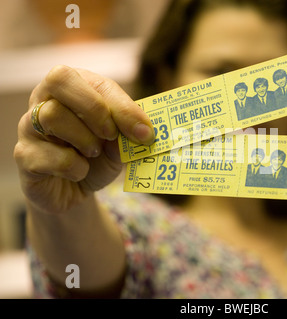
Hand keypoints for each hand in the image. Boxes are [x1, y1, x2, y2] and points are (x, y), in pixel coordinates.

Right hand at [14, 65, 154, 213]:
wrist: (76, 189)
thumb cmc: (98, 156)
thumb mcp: (120, 144)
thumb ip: (128, 134)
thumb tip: (142, 131)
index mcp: (74, 87)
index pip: (94, 82)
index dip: (122, 106)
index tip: (144, 132)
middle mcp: (45, 99)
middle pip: (60, 79)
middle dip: (94, 108)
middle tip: (111, 134)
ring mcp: (29, 125)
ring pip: (51, 115)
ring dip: (84, 139)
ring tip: (94, 153)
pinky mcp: (23, 155)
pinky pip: (47, 155)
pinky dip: (73, 167)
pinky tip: (79, 172)